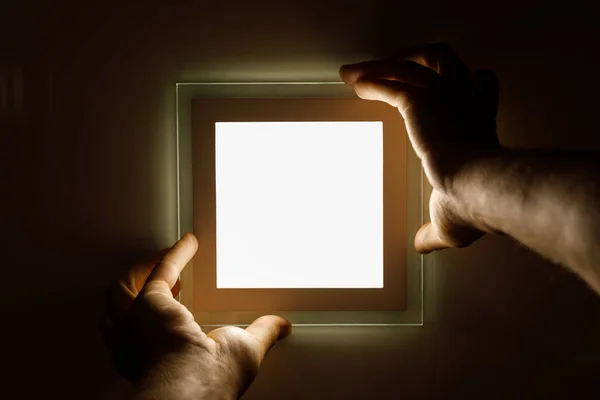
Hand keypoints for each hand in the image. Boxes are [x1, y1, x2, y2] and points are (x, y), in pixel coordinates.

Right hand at [99, 233, 290, 398]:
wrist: (195, 382)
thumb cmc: (211, 380)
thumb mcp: (244, 352)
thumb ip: (262, 333)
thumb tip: (282, 326)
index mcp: (152, 360)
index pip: (141, 336)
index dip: (151, 319)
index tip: (171, 303)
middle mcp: (136, 342)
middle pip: (114, 312)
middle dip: (131, 292)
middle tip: (153, 275)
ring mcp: (137, 321)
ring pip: (121, 289)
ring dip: (143, 270)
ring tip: (167, 255)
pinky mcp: (150, 300)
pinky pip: (161, 269)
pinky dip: (175, 255)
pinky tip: (190, 243)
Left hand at [340, 43, 500, 252]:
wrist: (477, 191)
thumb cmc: (474, 206)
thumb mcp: (450, 220)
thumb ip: (433, 231)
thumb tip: (421, 246)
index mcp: (478, 122)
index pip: (479, 83)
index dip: (464, 79)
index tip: (443, 85)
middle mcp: (463, 101)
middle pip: (444, 59)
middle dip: (417, 56)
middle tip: (395, 62)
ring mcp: (442, 98)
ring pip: (413, 63)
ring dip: (382, 64)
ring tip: (358, 71)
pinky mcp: (419, 103)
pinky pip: (390, 83)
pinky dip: (370, 80)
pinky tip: (353, 83)